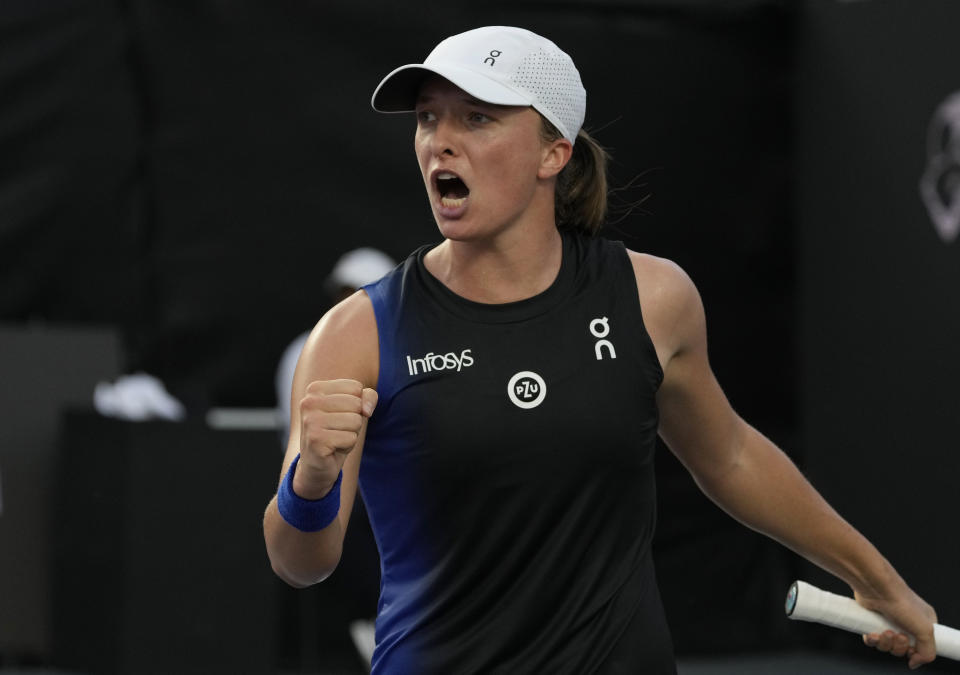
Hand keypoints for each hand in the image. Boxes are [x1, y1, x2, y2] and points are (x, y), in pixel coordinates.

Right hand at [295, 379, 376, 498]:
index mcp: (315, 389)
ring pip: (356, 421)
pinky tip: (333, 448)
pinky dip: (347, 446)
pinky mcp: (316, 439)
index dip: (356, 405)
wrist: (316, 465)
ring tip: (335, 439)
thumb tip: (366, 409)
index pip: (356, 387)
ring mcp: (310, 421)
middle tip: (338, 430)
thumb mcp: (354, 410)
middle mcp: (309, 402)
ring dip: (351, 434)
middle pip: (357, 404)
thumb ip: (367, 397)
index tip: (339, 415)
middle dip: (354, 420)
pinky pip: (351, 438)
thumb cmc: (336, 432)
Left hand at [855, 583, 936, 668]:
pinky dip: (872, 640)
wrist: (877, 589)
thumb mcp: (926, 631)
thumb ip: (927, 652)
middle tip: (898, 635)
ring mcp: (888, 621)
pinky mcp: (872, 621)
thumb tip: (914, 663)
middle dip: (899, 647)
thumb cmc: (902, 603)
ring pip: (886, 646)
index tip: (911, 647)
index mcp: (923, 623)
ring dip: (886, 643)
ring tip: (886, 632)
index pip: (921, 647)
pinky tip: (873, 634)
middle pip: (903, 649)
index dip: (915, 651)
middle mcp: (906, 622)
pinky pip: (872, 640)